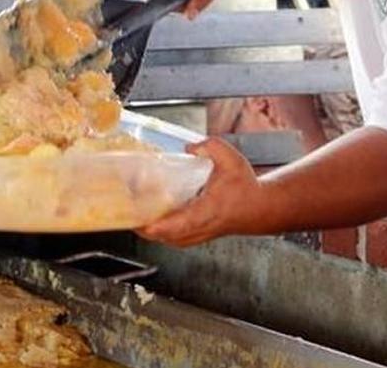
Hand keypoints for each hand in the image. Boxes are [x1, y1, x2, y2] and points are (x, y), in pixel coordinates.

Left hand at [136, 137, 261, 246]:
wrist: (259, 207)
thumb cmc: (246, 188)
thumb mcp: (232, 160)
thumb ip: (211, 147)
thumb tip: (189, 147)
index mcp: (206, 212)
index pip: (176, 226)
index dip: (155, 225)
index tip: (138, 220)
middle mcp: (199, 228)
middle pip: (162, 236)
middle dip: (142, 225)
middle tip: (126, 210)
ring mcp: (197, 235)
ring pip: (165, 240)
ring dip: (149, 229)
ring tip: (135, 213)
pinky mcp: (195, 237)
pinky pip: (172, 239)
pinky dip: (160, 231)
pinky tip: (153, 218)